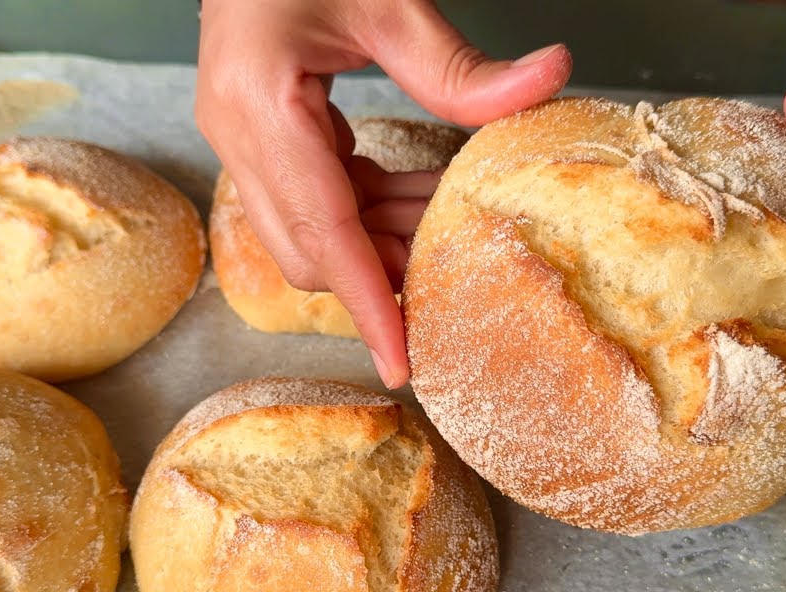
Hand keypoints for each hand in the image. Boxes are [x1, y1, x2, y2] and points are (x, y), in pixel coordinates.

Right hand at [195, 0, 570, 386]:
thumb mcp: (389, 0)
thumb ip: (460, 65)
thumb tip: (549, 81)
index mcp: (260, 104)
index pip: (321, 230)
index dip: (366, 302)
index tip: (401, 361)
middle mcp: (235, 132)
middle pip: (308, 248)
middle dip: (378, 273)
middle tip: (451, 275)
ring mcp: (238, 137)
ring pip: (307, 233)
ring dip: (376, 240)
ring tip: (444, 229)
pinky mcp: (255, 135)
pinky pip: (309, 200)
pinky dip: (363, 211)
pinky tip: (413, 198)